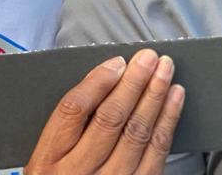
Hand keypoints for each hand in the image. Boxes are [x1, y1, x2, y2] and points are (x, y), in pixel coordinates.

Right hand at [26, 48, 185, 173]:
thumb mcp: (47, 157)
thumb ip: (68, 123)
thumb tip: (102, 77)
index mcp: (48, 159)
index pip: (73, 110)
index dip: (98, 81)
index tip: (117, 62)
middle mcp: (78, 173)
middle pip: (110, 118)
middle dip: (134, 82)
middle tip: (149, 58)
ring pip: (137, 133)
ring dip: (155, 96)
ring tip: (165, 70)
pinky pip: (157, 153)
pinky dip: (168, 121)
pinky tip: (174, 99)